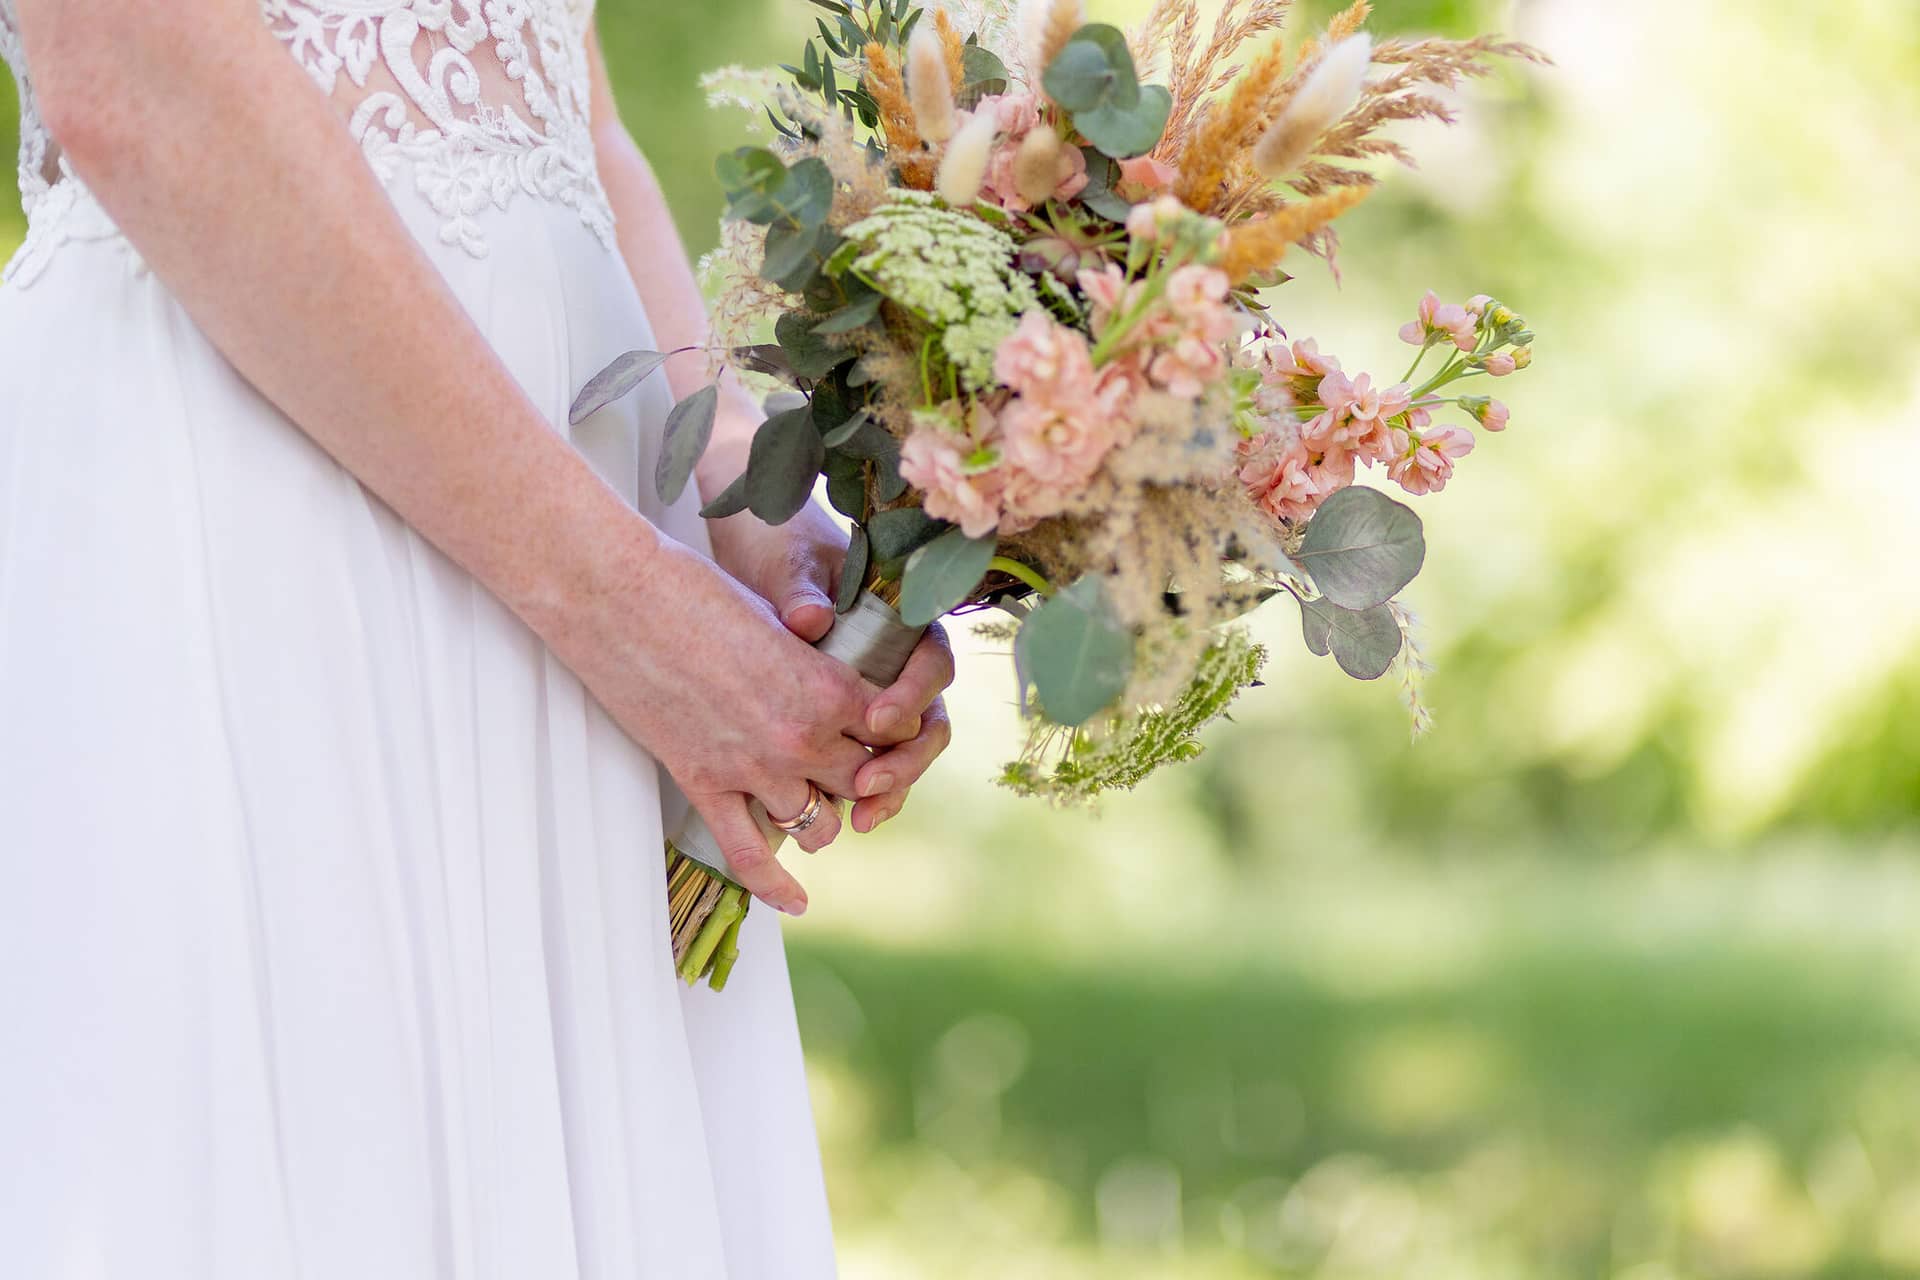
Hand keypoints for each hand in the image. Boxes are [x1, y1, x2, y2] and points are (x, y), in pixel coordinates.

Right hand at [551, 532, 887, 914]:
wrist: (618, 597)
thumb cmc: (699, 591)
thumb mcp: (779, 621)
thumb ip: (816, 662)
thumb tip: (838, 684)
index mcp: (830, 687)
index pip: (895, 733)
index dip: (894, 732)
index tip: (883, 727)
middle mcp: (802, 737)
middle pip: (862, 782)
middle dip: (862, 776)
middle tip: (847, 764)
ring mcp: (752, 768)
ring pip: (817, 824)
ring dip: (821, 814)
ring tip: (813, 801)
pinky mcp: (704, 785)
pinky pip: (749, 854)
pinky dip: (776, 886)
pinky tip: (797, 902)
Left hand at [709, 500, 955, 833]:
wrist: (758, 556)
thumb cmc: (781, 548)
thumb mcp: (789, 562)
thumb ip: (801, 590)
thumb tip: (811, 617)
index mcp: (905, 618)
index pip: (932, 662)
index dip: (912, 694)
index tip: (876, 719)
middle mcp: (901, 663)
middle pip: (928, 722)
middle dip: (905, 759)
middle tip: (867, 783)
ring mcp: (879, 694)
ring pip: (905, 751)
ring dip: (890, 787)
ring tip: (860, 818)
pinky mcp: (848, 721)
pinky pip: (870, 761)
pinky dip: (864, 793)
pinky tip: (844, 817)